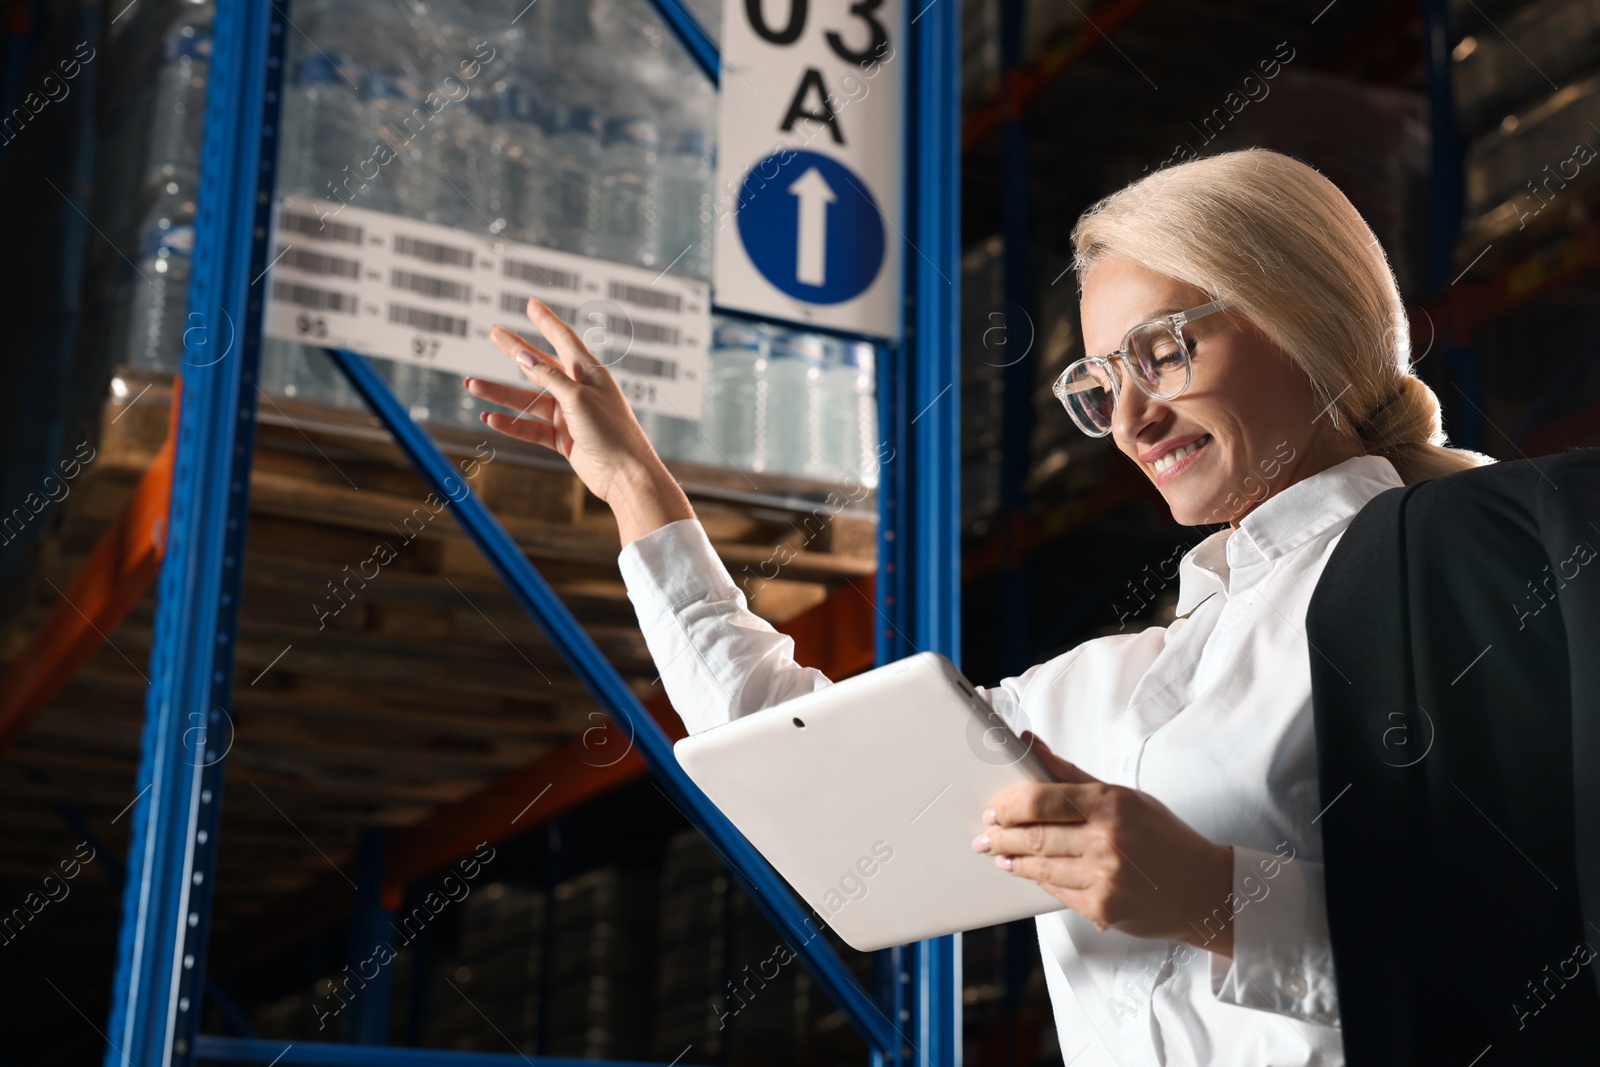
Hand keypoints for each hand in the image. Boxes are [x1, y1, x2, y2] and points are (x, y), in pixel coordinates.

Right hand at [466, 298, 658, 507]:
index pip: (565, 339)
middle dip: (516, 350)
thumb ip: (550, 377)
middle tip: (494, 333)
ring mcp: (570, 415)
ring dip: (501, 393)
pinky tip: (490, 417)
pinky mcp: (563, 439)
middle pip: (541, 366)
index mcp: (590, 374)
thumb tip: (524, 357)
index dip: (547, 321)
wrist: (624, 475)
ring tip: (472, 384)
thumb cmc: (611, 432)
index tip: (531, 304)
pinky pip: (531, 428)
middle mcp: (579, 391)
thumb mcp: (578, 398)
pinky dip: (511, 424)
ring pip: (529, 400)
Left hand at [974, 731, 1235, 954]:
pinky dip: (1040, 882)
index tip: (992, 810)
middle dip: (1001, 836)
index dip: (1008, 806)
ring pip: (1041, 867)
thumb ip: (1070, 773)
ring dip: (1013, 861)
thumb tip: (1027, 742)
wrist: (1204, 890)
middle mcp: (1107, 840)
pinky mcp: (1103, 908)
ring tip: (1000, 855)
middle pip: (1035, 836)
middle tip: (984, 836)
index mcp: (1111, 804)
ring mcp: (1105, 877)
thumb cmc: (1162, 836)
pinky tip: (1030, 874)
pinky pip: (1057, 892)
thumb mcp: (1124, 796)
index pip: (1041, 800)